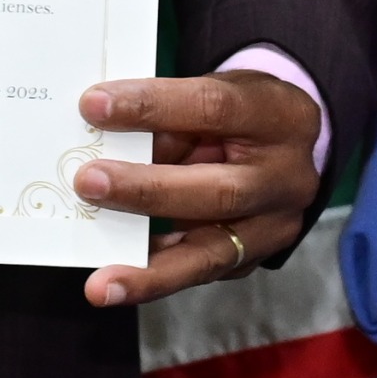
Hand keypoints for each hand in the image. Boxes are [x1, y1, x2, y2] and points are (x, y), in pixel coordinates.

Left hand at [71, 68, 322, 306]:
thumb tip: (102, 138)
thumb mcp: (214, 93)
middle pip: (220, 191)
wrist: (287, 148)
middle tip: (89, 183)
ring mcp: (277, 227)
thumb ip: (171, 118)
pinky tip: (116, 283)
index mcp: (282, 116)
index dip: (152, 105)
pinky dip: (155, 277)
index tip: (93, 105)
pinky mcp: (255, 259)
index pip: (213, 106)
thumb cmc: (237, 113)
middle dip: (148, 190)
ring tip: (102, 284)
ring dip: (150, 269)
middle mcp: (287, 178)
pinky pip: (200, 272)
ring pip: (214, 253)